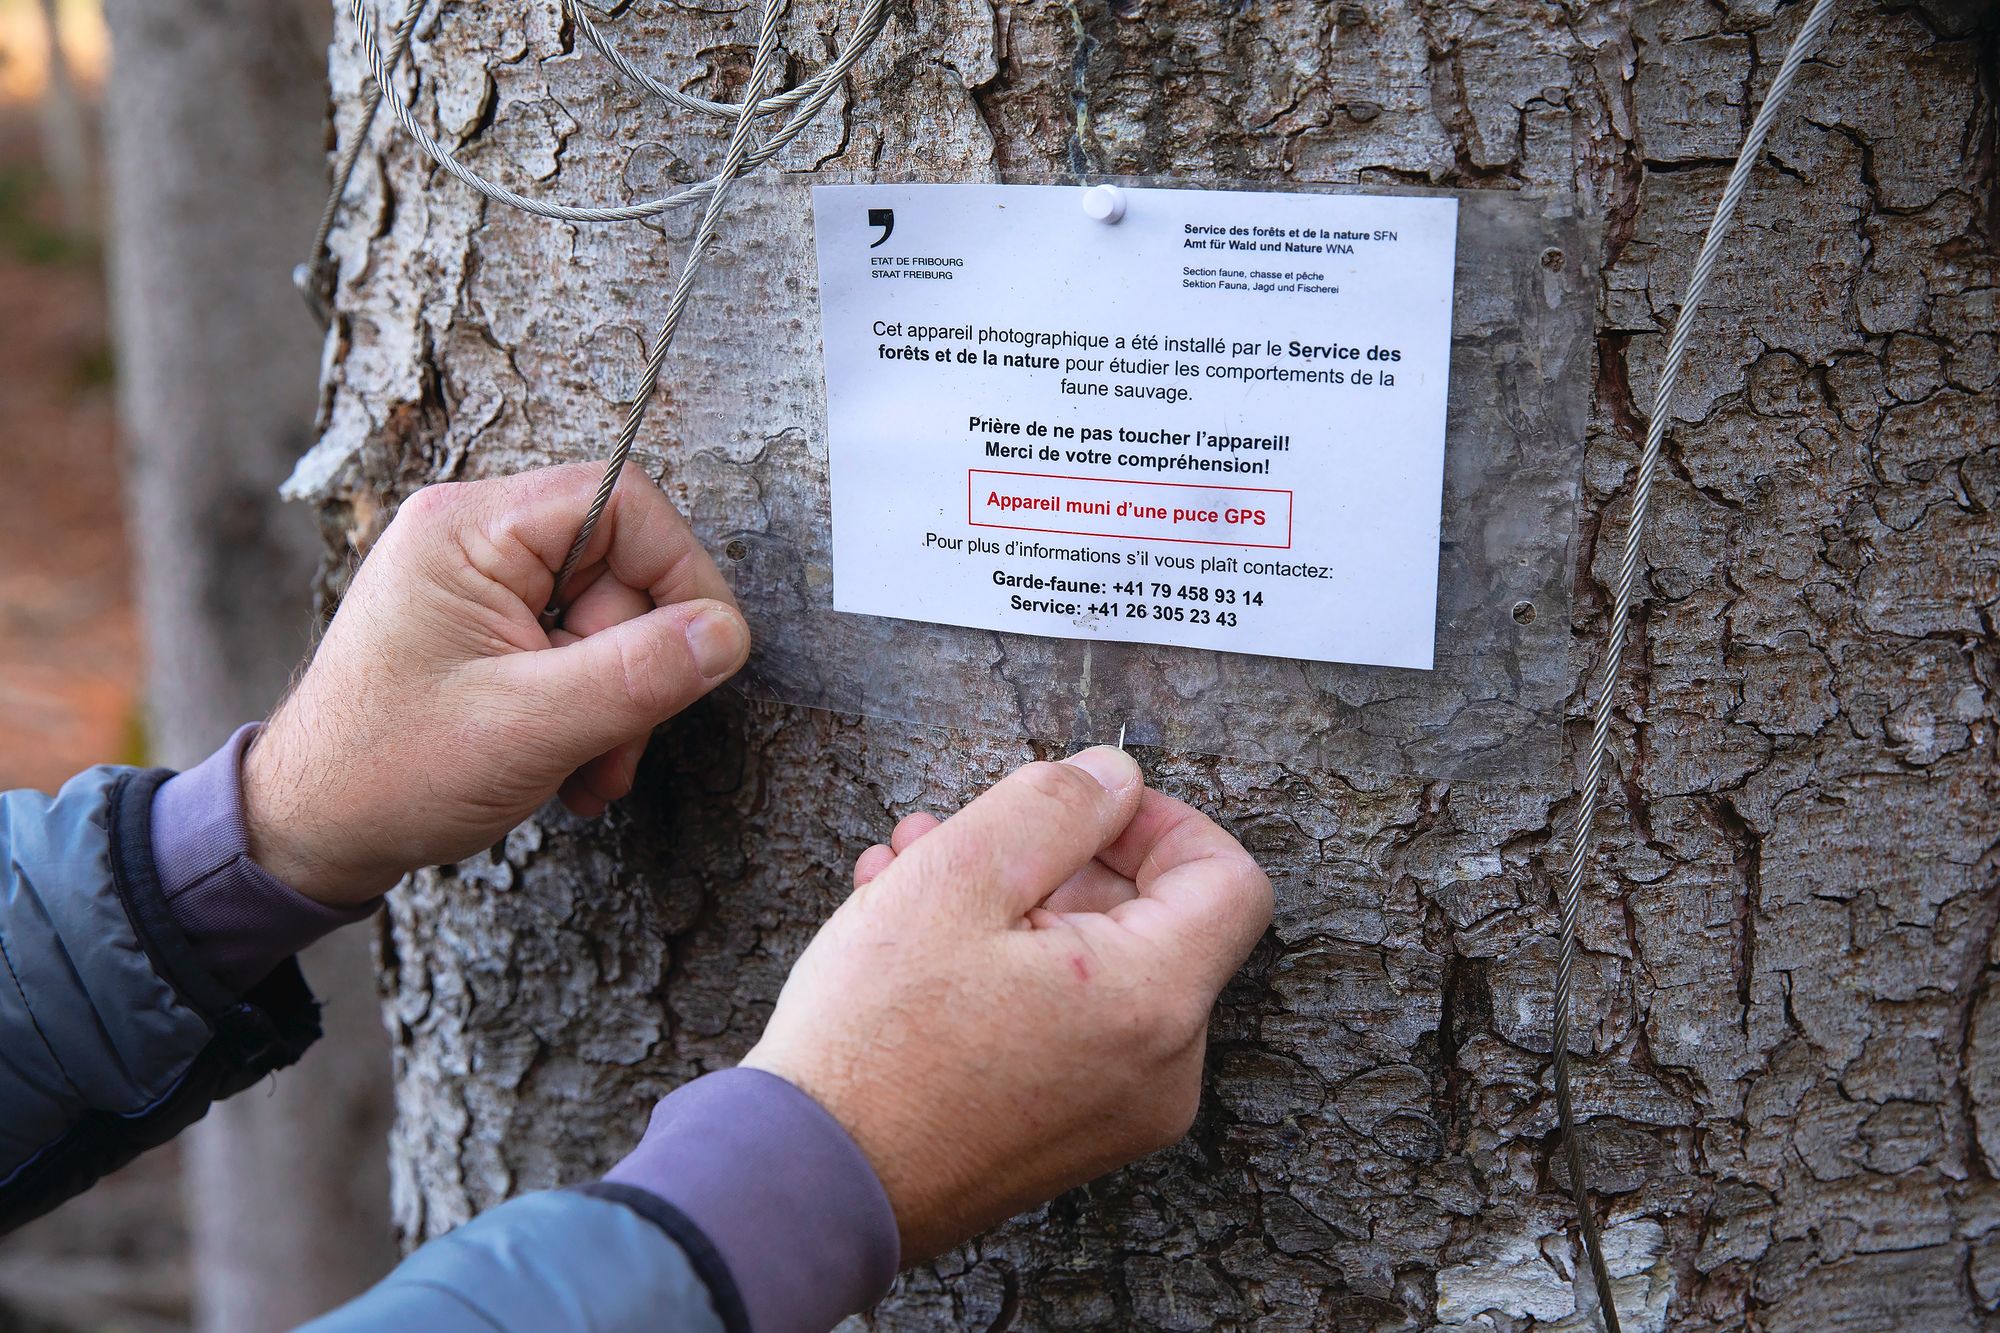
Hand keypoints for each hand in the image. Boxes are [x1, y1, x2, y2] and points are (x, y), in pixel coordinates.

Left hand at [242, 463, 749, 905]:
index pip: (623, 502)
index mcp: (468, 530)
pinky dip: (592, 712)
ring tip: (586, 771)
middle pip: (625, 569)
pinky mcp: (491, 630)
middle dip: (638, 666)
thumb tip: (729, 635)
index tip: (704, 652)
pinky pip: (579, 651)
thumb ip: (638, 674)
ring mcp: (483, 586)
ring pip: (611, 621)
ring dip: (619, 704)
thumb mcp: (529, 726)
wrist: (306, 833)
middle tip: (618, 743)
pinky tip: (570, 766)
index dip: (681, 572)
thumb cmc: (386, 773)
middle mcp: (475, 540)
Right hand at [742, 747, 1271, 1261]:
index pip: (1227, 877)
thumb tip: (1115, 779)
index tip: (1080, 807)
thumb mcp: (957, 877)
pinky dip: (1008, 971)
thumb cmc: (874, 1043)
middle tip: (958, 835)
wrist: (808, 1188)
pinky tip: (912, 941)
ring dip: (1012, 906)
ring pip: (1096, 968)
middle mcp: (1161, 1070)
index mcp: (1154, 1002)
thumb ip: (1054, 806)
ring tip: (909, 877)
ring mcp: (1119, 1113)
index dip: (1159, 820)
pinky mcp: (1070, 1135)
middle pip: (1153, 920)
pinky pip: (1068, 1024)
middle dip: (1055, 859)